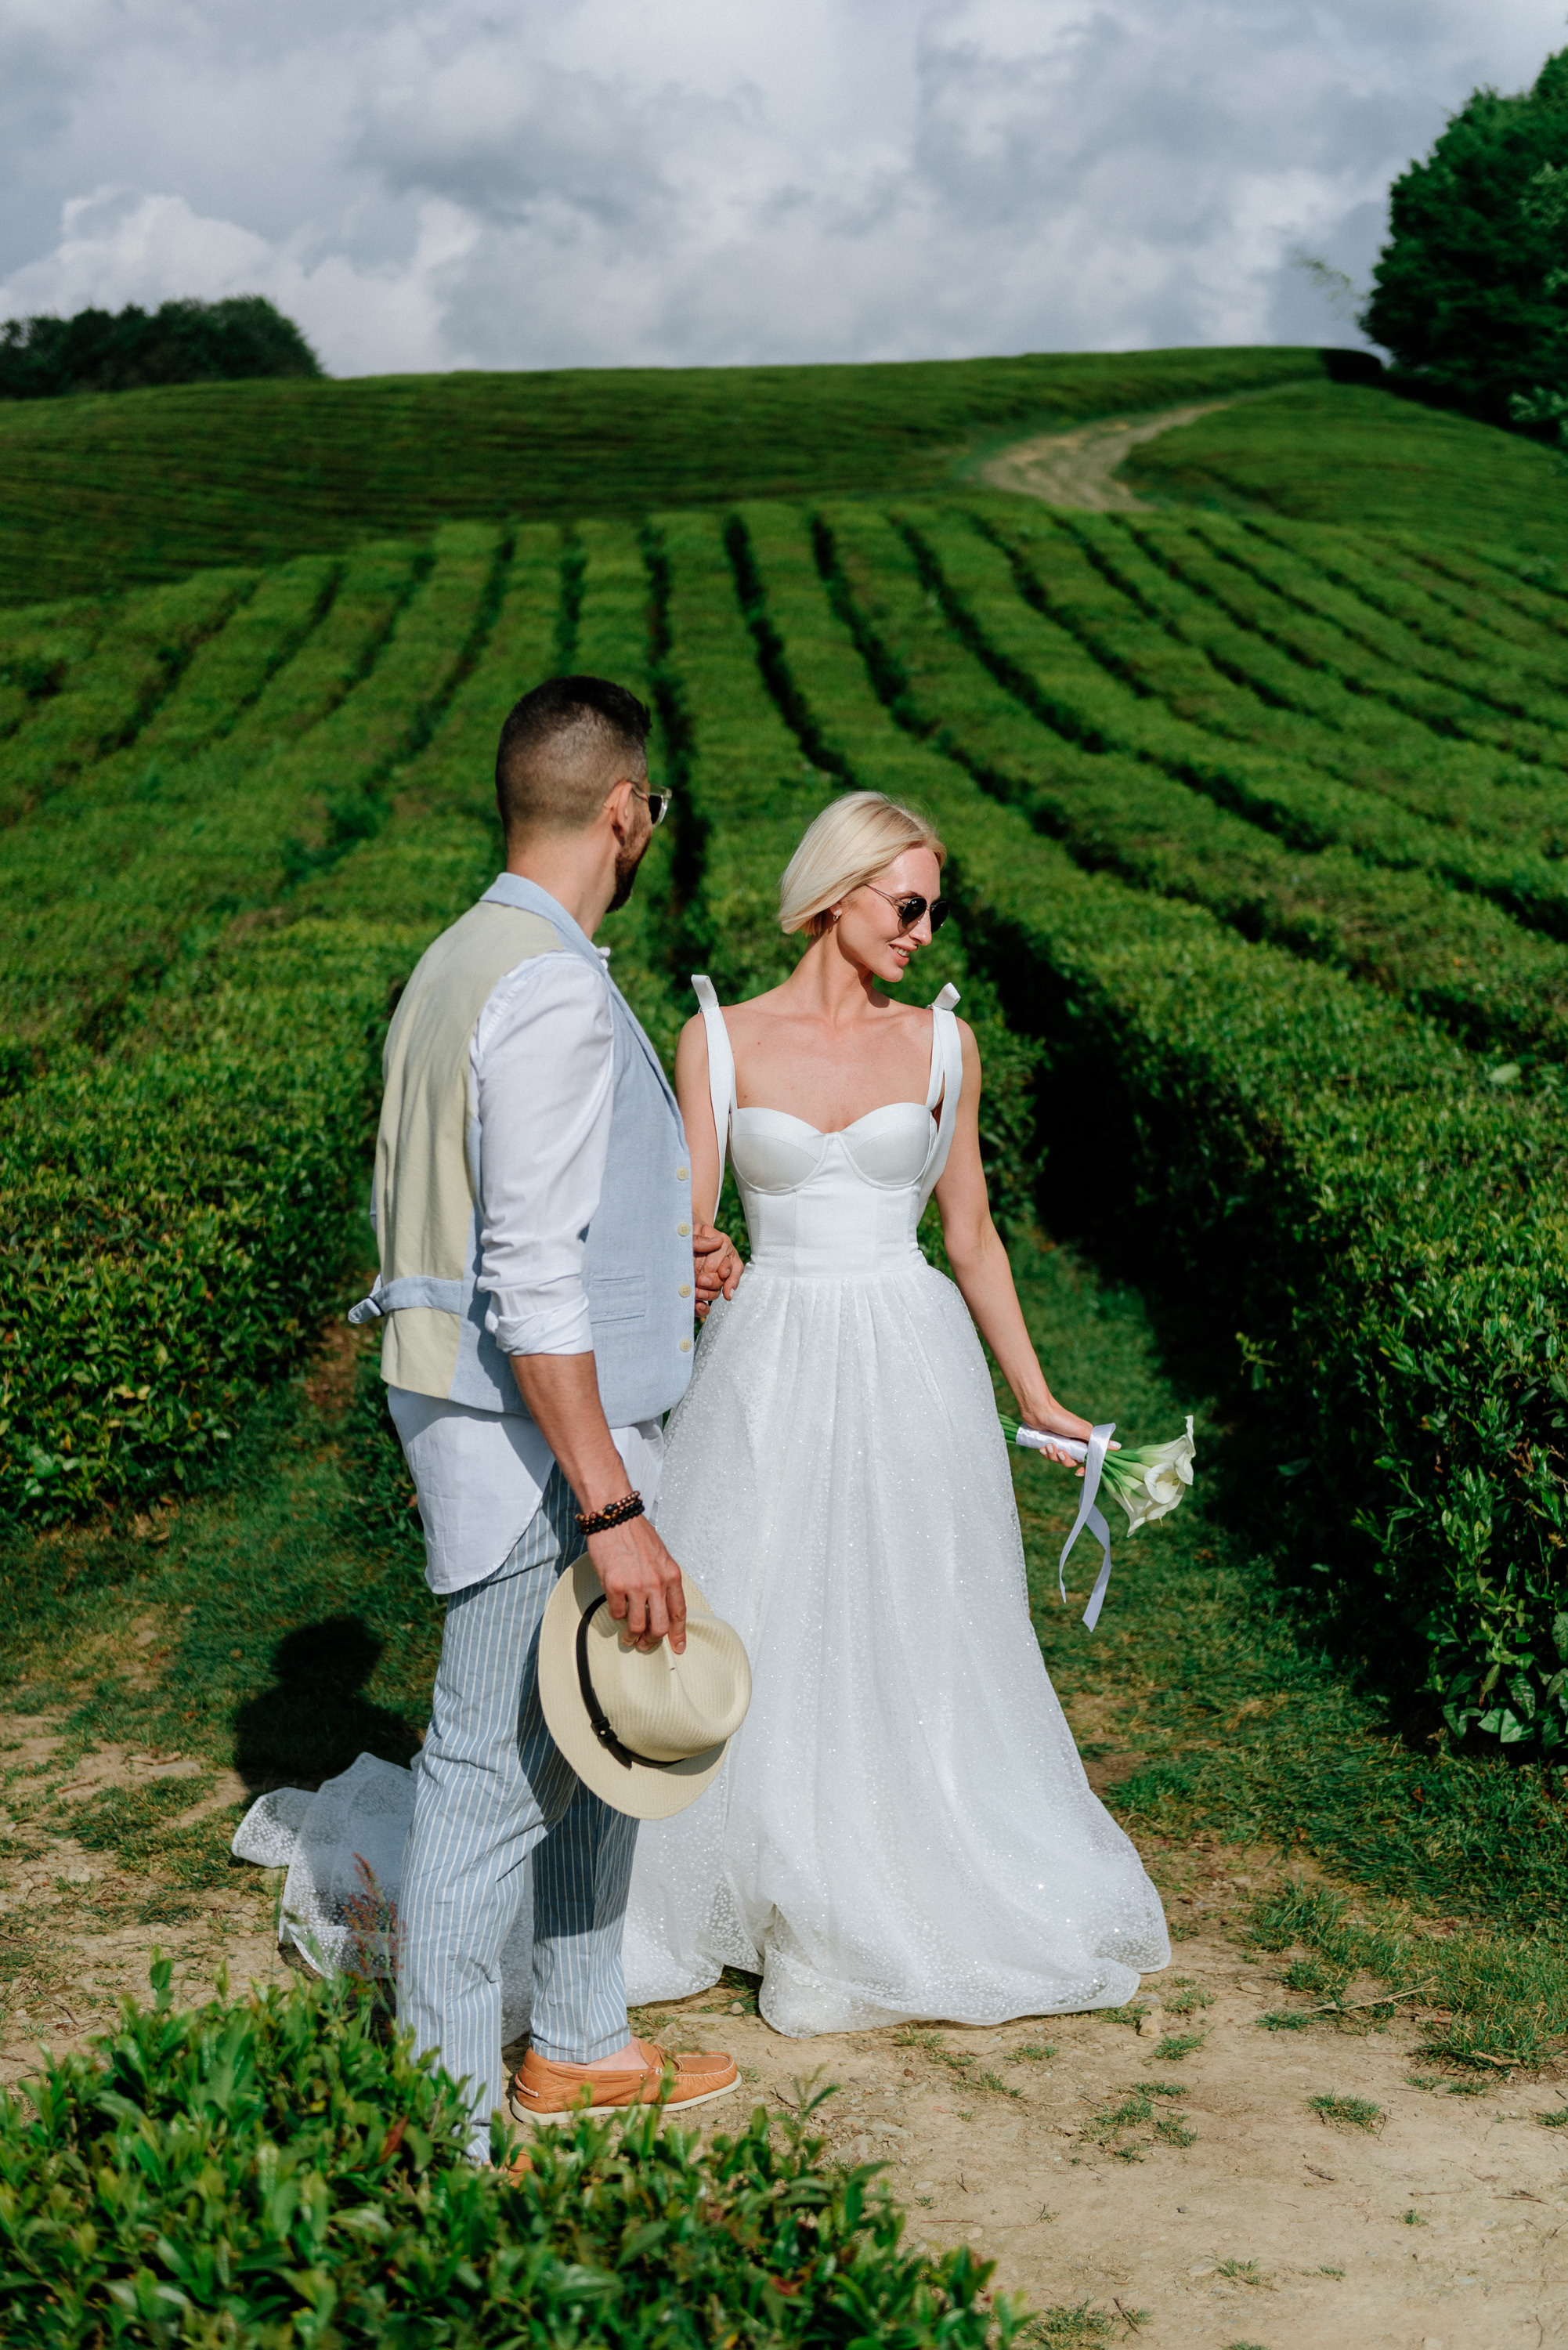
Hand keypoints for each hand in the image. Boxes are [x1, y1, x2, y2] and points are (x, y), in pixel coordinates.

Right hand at [588, 1512, 687, 1652]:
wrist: (615, 1518)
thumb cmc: (636, 1534)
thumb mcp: (661, 1556)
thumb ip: (664, 1579)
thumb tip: (661, 1604)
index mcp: (672, 1575)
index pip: (679, 1612)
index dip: (679, 1634)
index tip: (679, 1647)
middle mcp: (657, 1583)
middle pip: (659, 1627)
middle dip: (652, 1641)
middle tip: (645, 1644)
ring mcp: (636, 1586)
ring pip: (637, 1626)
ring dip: (632, 1636)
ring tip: (628, 1637)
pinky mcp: (615, 1587)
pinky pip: (617, 1614)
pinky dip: (616, 1616)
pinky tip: (616, 1609)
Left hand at [692, 1222, 742, 1320]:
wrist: (677, 1237)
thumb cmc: (685, 1232)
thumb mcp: (691, 1231)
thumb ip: (701, 1238)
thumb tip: (717, 1242)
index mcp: (722, 1248)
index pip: (729, 1264)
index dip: (724, 1270)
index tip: (720, 1273)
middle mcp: (720, 1264)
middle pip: (723, 1279)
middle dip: (713, 1282)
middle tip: (700, 1281)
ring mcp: (712, 1277)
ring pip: (717, 1292)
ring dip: (708, 1295)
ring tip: (696, 1293)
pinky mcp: (701, 1289)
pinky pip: (707, 1302)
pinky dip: (704, 1307)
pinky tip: (699, 1307)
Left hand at [1015, 1392, 1114, 1476]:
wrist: (1038, 1410)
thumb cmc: (1061, 1419)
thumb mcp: (1081, 1430)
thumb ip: (1097, 1441)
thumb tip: (1118, 1447)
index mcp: (1085, 1439)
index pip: (1090, 1458)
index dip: (1085, 1468)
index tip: (1078, 1473)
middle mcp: (1075, 1442)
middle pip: (1073, 1461)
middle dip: (1065, 1459)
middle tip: (1060, 1452)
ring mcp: (1062, 1442)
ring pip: (1060, 1459)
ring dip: (1053, 1455)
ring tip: (1049, 1445)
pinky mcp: (1051, 1442)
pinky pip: (1049, 1455)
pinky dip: (1046, 1452)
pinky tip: (1043, 1446)